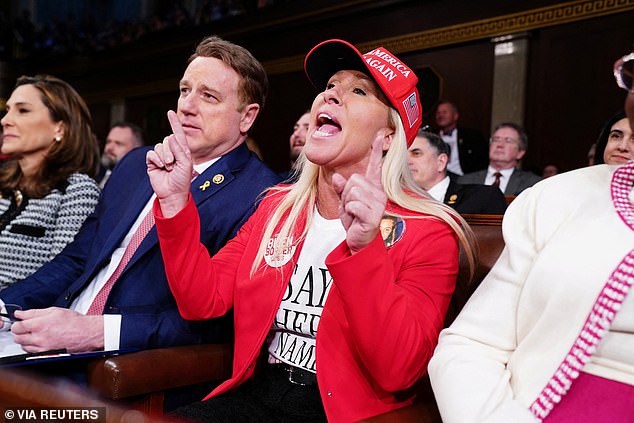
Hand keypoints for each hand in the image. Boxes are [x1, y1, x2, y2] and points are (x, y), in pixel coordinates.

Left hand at [11, 307, 103, 352]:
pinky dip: (32, 347)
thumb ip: (34, 312)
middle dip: (20, 332)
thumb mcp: (54, 311)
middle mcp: (39, 338)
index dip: (17, 323)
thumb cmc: (74, 322)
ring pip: (23, 346)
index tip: (20, 321)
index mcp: (40, 325)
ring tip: (35, 333)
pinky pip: (31, 352)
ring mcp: (42, 347)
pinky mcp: (46, 354)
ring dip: (25, 339)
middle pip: (17, 337)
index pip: (17, 326)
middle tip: (27, 327)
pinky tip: (39, 340)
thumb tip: (20, 313)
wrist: (86, 333)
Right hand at [146, 110, 193, 216]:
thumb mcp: (186, 164)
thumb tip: (171, 136)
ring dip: (163, 157)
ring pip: (159, 146)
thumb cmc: (182, 181)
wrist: (172, 194)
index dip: (174, 123)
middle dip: (170, 151)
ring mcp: (161, 156)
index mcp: (182, 151)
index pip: (178, 134)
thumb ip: (179, 150)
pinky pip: (151, 153)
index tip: (170, 112)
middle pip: (167, 139)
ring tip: (168, 167)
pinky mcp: (152, 162)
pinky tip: (160, 166)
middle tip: (172, 164)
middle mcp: (171, 152)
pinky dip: (155, 159)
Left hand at [332, 136, 386, 252]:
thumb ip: (341, 188)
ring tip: (354, 213)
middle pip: (354, 179)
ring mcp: (378, 204)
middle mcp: (378, 193)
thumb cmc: (354, 221)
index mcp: (373, 187)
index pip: (375, 166)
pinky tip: (356, 219)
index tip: (379, 134)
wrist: (358, 241)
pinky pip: (353, 204)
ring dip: (347, 203)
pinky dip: (349, 211)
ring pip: (353, 191)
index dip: (376, 150)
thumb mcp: (344, 202)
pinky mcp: (374, 215)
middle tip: (351, 207)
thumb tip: (337, 177)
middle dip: (346, 193)